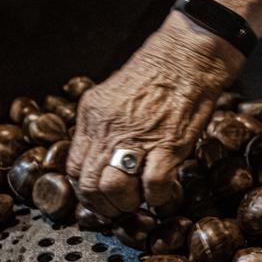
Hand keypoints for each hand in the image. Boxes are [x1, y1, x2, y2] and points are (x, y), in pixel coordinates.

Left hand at [67, 13, 243, 217]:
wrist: (188, 54)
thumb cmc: (157, 72)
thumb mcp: (114, 94)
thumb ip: (104, 123)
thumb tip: (102, 154)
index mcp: (92, 115)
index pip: (74, 167)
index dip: (85, 188)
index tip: (99, 193)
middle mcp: (108, 128)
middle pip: (89, 184)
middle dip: (103, 205)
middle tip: (118, 207)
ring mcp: (137, 137)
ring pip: (114, 189)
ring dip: (126, 204)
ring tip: (138, 200)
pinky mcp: (168, 144)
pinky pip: (153, 186)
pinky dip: (157, 198)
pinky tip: (162, 193)